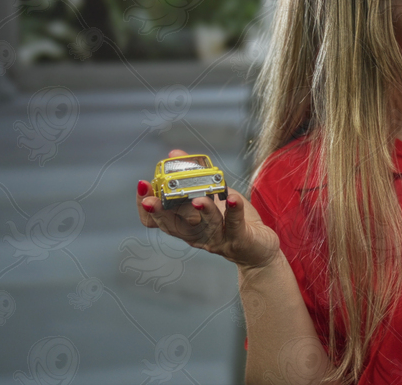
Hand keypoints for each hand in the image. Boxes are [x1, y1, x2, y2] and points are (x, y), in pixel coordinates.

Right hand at [136, 149, 280, 269]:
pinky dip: (234, 211)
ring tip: (198, 199)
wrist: (259, 248)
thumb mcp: (212, 196)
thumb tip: (174, 154)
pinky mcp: (239, 239)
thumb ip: (194, 176)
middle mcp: (197, 235)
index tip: (142, 186)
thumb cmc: (231, 220)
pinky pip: (235, 225)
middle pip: (174, 226)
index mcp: (186, 224)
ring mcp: (217, 239)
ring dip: (203, 211)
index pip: (157, 221)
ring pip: (206, 226)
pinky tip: (233, 198)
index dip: (146, 207)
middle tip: (152, 199)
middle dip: (161, 212)